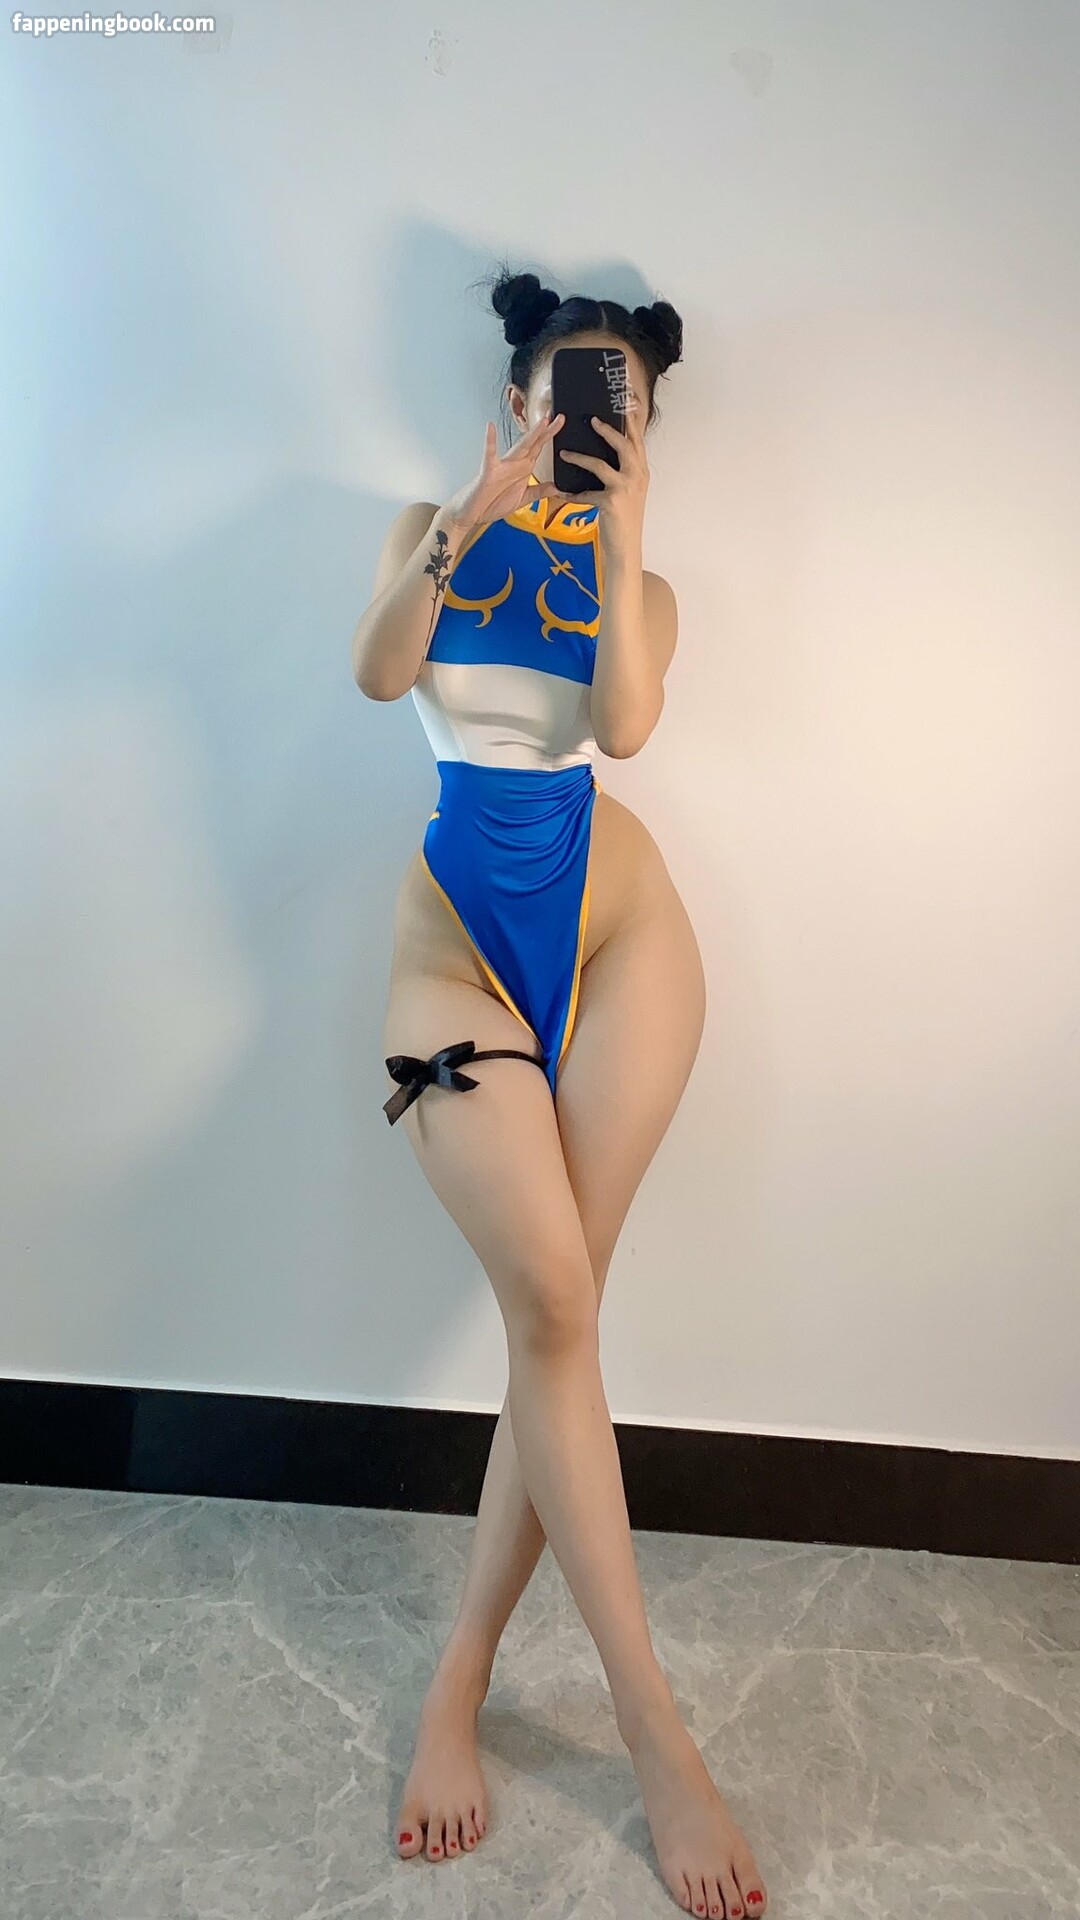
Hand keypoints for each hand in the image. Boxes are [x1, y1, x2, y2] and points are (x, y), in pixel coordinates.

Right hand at [443, 412, 565, 533]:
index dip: (550, 436)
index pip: (539, 448)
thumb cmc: (493, 503)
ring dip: (531, 435)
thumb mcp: (522, 499)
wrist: (472, 514)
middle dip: (547, 431)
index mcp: (523, 469)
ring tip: (541, 422)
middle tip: (559, 416)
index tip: (561, 422)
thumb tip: (557, 487)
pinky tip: (490, 427)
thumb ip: (539, 492)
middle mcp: (514, 464)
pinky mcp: (488, 472)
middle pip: (534, 444)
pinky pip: (489, 455)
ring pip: (519, 447)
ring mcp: (502, 466)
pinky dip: (490, 441)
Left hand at [549, 395, 648, 548]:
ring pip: (600, 465)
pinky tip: (561, 494)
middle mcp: (637, 477)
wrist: (626, 547)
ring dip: (580, 458)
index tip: (624, 402)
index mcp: (641, 471)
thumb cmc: (623, 519)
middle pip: (624, 445)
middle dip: (607, 430)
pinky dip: (572, 494)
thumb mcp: (629, 492)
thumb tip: (607, 454)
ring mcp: (625, 489)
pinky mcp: (611, 502)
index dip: (630, 421)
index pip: (637, 440)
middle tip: (592, 419)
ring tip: (564, 453)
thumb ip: (623, 472)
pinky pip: (586, 493)